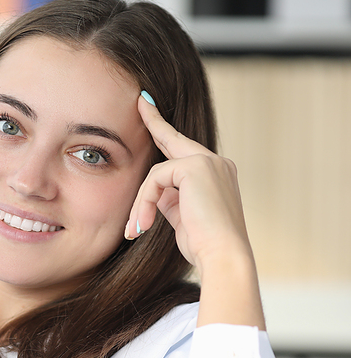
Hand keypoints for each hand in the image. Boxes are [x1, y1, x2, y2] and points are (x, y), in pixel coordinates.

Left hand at [127, 93, 264, 328]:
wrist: (223, 256)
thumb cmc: (204, 245)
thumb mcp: (182, 217)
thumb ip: (169, 198)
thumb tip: (153, 190)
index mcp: (215, 174)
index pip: (184, 150)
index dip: (164, 133)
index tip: (149, 110)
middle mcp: (215, 162)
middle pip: (174, 138)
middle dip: (154, 121)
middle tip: (141, 101)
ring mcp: (207, 162)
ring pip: (156, 173)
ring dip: (140, 204)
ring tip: (135, 229)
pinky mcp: (195, 167)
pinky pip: (155, 180)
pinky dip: (143, 203)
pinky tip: (143, 225)